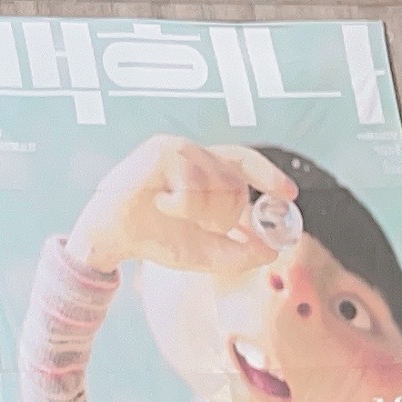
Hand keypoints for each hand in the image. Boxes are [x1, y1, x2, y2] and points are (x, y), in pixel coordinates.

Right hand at [64, 135, 295, 275]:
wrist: (112, 237)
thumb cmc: (155, 238)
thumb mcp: (205, 253)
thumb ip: (239, 252)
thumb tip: (272, 250)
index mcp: (203, 170)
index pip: (244, 162)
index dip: (269, 175)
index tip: (290, 194)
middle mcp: (192, 153)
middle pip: (237, 182)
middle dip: (228, 216)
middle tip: (203, 227)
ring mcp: (176, 148)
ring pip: (218, 184)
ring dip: (203, 213)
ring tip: (174, 213)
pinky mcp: (160, 151)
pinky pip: (193, 185)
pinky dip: (183, 206)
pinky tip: (162, 205)